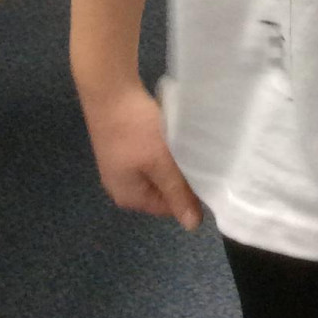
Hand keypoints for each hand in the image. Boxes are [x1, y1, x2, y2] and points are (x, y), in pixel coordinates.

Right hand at [78, 81, 202, 230]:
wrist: (110, 91)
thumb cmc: (135, 130)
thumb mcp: (160, 162)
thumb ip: (177, 192)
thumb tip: (192, 226)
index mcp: (128, 197)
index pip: (167, 208)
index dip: (188, 196)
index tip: (207, 177)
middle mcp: (122, 187)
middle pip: (162, 190)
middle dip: (180, 177)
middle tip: (199, 160)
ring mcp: (122, 166)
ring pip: (158, 172)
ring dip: (173, 162)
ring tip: (189, 147)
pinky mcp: (125, 148)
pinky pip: (151, 157)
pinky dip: (164, 150)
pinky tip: (174, 137)